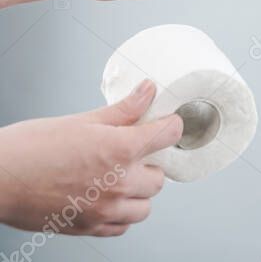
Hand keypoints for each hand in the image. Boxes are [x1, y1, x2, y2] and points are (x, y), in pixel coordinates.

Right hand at [0, 80, 182, 236]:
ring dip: (139, 192)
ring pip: (145, 206)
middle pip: (160, 177)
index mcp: (120, 150)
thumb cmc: (30, 149)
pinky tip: (107, 198)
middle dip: (151, 163)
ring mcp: (104, 209)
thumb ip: (123, 110)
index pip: (170, 135)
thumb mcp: (82, 120)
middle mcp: (118, 183)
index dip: (170, 125)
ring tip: (120, 177)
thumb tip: (147, 92)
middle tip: (134, 153)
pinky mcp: (88, 227)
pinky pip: (122, 226)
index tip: (165, 124)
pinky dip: (121, 214)